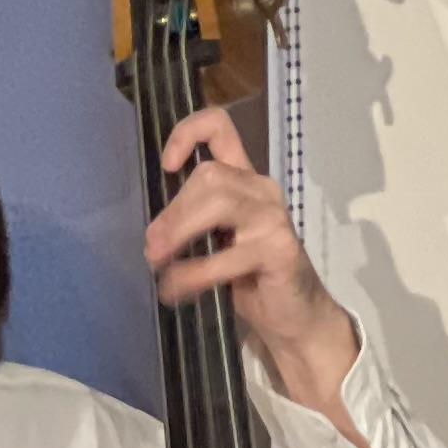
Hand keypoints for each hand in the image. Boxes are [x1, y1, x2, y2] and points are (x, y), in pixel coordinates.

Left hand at [148, 107, 364, 439]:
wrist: (296, 319)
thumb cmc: (254, 279)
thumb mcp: (219, 240)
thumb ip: (194, 220)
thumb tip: (153, 231)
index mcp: (245, 179)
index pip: (220, 128)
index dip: (187, 134)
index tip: (167, 166)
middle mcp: (262, 190)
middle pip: (209, 175)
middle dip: (173, 212)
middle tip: (151, 248)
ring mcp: (274, 217)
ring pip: (217, 202)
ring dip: (179, 232)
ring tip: (158, 262)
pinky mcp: (280, 249)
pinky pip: (228, 255)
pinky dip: (195, 273)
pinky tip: (177, 290)